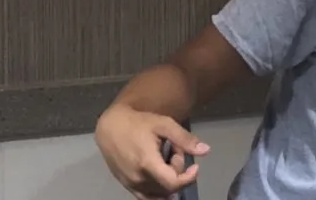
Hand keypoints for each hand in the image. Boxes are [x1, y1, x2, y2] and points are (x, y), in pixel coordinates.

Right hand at [94, 104, 208, 199]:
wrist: (110, 128)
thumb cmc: (138, 123)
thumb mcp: (164, 124)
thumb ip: (184, 139)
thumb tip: (205, 151)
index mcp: (148, 164)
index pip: (173, 184)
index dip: (188, 178)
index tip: (195, 167)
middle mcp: (138, 179)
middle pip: (168, 186)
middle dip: (177, 169)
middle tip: (173, 149)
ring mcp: (130, 184)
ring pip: (159, 192)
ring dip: (167, 179)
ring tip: (164, 158)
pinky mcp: (126, 186)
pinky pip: (146, 197)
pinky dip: (158, 190)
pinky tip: (160, 173)